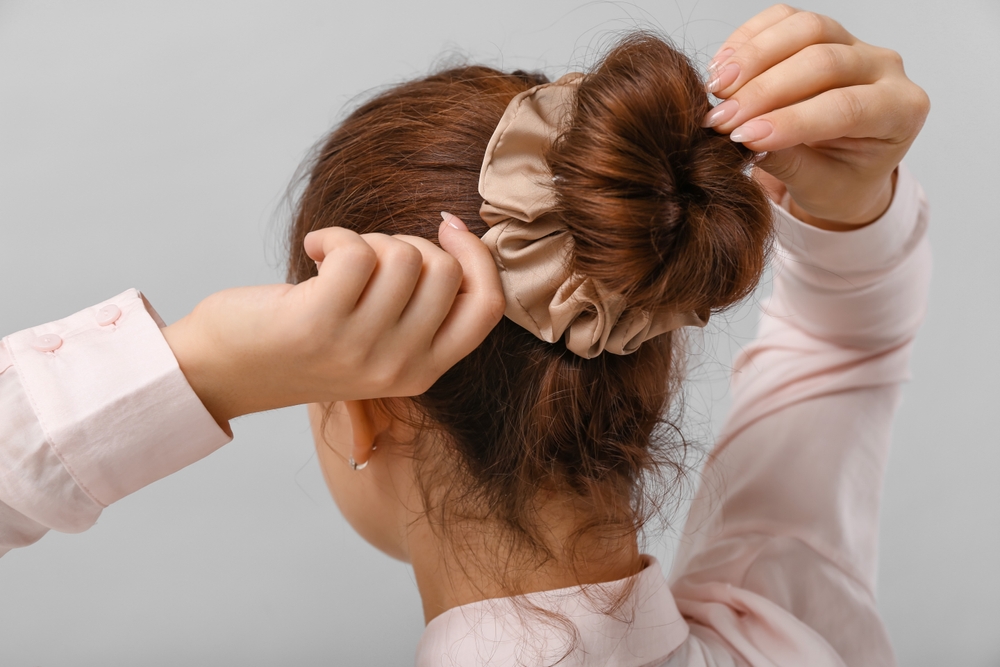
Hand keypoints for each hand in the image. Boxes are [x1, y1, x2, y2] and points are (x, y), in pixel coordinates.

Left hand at [162, 214, 503, 427]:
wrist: (225, 372)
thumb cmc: (304, 345)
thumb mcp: (379, 345)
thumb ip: (422, 312)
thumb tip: (457, 236)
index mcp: (423, 372)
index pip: (487, 307)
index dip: (477, 256)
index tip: (448, 227)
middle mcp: (398, 367)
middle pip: (444, 271)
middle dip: (407, 244)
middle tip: (367, 259)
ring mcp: (359, 348)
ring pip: (401, 256)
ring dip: (366, 240)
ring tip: (336, 261)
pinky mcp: (318, 323)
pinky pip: (356, 251)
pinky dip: (334, 235)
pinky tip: (314, 251)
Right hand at [703, 4, 929, 227]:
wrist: (844, 167)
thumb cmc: (840, 181)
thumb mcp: (817, 186)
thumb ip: (787, 162)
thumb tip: (741, 140)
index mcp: (900, 111)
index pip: (844, 107)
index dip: (789, 120)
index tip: (741, 138)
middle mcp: (884, 69)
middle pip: (823, 60)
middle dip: (763, 90)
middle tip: (720, 119)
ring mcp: (854, 43)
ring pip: (805, 28)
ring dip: (753, 57)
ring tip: (716, 89)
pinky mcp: (822, 31)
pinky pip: (785, 18)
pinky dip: (748, 39)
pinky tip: (721, 67)